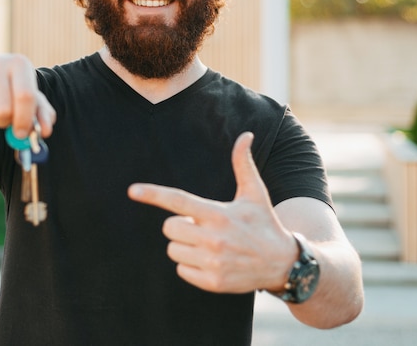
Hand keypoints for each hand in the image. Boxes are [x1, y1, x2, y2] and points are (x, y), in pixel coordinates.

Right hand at [0, 54, 55, 137]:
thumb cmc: (1, 90)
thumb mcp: (23, 98)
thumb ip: (40, 114)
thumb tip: (46, 131)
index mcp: (19, 63)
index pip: (26, 96)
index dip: (25, 120)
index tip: (22, 133)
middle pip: (3, 109)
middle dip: (4, 122)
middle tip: (2, 119)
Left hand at [128, 132, 296, 293]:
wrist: (283, 264)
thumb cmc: (263, 222)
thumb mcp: (255, 193)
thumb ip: (243, 164)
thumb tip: (246, 135)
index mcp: (218, 214)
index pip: (179, 201)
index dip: (153, 194)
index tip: (132, 191)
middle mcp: (214, 239)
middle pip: (169, 227)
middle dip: (180, 224)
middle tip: (201, 225)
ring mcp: (213, 263)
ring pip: (172, 249)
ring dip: (184, 244)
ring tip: (208, 243)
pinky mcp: (212, 282)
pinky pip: (181, 269)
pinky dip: (190, 264)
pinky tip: (211, 260)